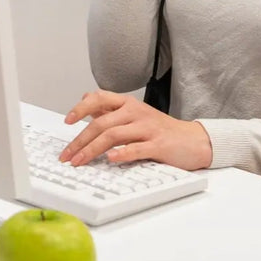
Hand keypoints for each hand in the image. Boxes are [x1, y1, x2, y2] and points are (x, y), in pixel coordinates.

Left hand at [58, 90, 212, 170]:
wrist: (193, 140)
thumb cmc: (161, 129)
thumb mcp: (135, 114)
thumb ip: (112, 109)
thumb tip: (86, 101)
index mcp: (129, 103)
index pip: (99, 98)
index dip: (81, 108)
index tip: (67, 121)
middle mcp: (136, 112)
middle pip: (102, 123)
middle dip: (80, 140)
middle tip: (67, 154)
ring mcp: (147, 128)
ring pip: (113, 135)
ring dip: (92, 150)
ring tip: (79, 161)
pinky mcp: (158, 145)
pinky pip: (136, 148)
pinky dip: (121, 154)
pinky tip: (110, 160)